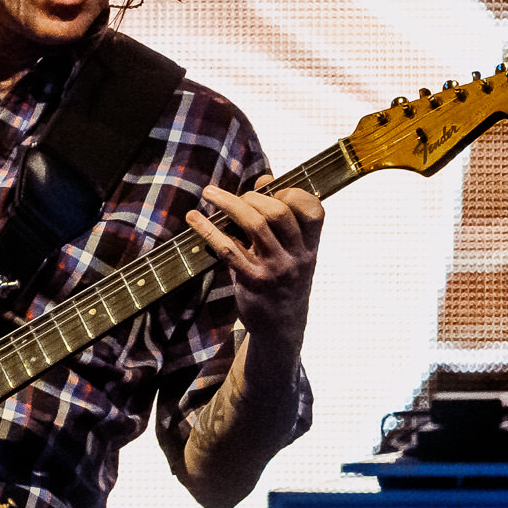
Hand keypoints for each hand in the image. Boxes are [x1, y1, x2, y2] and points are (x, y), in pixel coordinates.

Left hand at [186, 175, 322, 368]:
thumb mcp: (293, 253)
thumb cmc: (284, 282)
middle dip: (253, 196)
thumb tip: (265, 179)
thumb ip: (282, 218)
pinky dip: (209, 230)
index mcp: (311, 246)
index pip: (313, 209)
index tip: (272, 190)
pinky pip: (228, 250)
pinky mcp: (252, 282)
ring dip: (229, 203)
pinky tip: (194, 218)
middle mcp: (297, 256)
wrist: (281, 328)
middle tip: (237, 196)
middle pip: (278, 212)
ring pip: (254, 225)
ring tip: (210, 193)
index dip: (292, 192)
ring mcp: (275, 269)